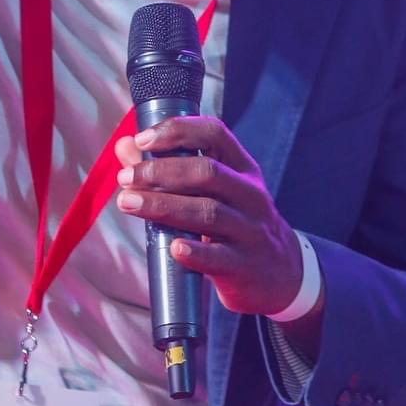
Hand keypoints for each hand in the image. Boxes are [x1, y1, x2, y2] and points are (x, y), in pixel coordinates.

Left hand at [114, 116, 303, 316]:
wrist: (280, 274)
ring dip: (164, 206)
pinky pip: (219, 257)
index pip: (215, 134)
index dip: (178, 131)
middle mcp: (250, 194)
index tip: (143, 139)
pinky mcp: (245, 266)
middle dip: (161, 172)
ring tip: (128, 203)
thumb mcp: (214, 192)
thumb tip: (124, 146)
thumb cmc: (235, 224)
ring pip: (209, 212)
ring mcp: (251, 230)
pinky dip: (195, 252)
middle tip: (127, 178)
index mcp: (242, 168)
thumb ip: (166, 169)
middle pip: (207, 173)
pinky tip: (174, 246)